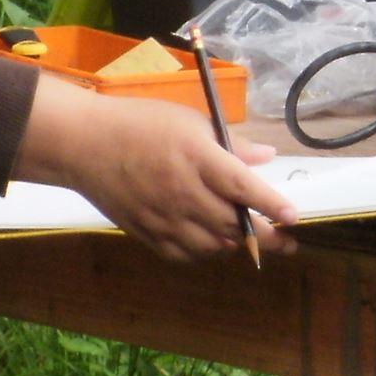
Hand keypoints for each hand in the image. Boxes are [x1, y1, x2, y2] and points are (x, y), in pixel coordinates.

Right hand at [14, 78, 298, 262]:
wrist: (82, 143)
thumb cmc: (140, 123)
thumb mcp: (192, 121)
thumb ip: (232, 144)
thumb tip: (267, 157)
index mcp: (198, 159)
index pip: (243, 188)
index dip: (270, 205)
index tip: (294, 218)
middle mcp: (182, 193)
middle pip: (231, 224)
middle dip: (265, 236)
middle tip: (287, 242)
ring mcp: (162, 216)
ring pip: (210, 245)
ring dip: (234, 245)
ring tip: (249, 240)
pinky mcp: (143, 231)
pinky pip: (181, 255)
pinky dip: (202, 254)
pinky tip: (212, 245)